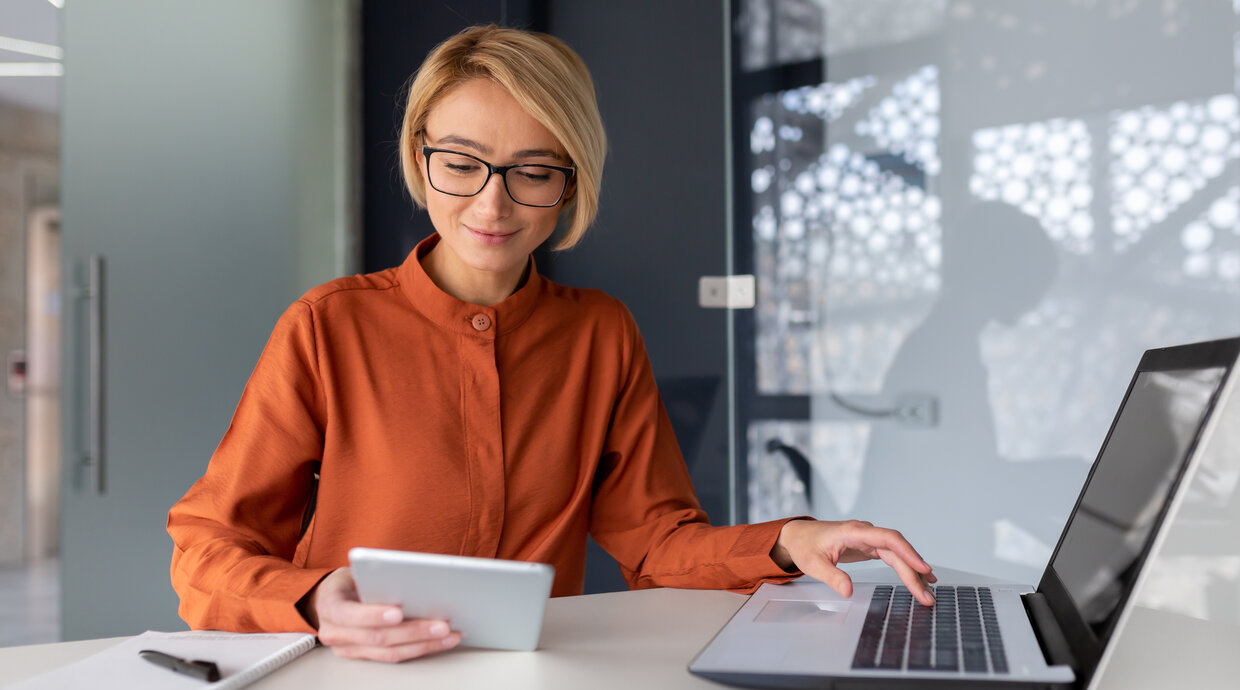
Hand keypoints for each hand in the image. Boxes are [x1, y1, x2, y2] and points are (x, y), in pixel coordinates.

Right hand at [299, 567, 460, 661]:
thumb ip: (375, 578)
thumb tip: (412, 579)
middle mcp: (335, 634)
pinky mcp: (365, 657)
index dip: (374, 615)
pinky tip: (440, 642)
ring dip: (423, 644)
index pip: (350, 615)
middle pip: (377, 638)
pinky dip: (420, 649)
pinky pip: (395, 657)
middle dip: (413, 631)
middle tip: (441, 625)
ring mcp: (349, 650)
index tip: (399, 612)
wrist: (330, 599)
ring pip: (390, 652)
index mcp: (330, 607)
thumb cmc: (348, 583)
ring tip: (449, 635)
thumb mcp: (355, 572)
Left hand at [771, 519, 936, 606]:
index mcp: (854, 531)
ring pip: (898, 554)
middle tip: (926, 596)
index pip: (888, 539)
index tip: (923, 568)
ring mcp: (868, 539)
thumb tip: (848, 591)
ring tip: (927, 592)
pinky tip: (919, 578)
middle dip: (914, 573)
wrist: (797, 536)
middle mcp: (865, 533)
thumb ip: (831, 576)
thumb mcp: (813, 564)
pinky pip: (892, 556)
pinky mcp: (868, 547)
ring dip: (913, 572)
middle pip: (897, 551)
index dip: (908, 553)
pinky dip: (905, 567)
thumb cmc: (804, 546)